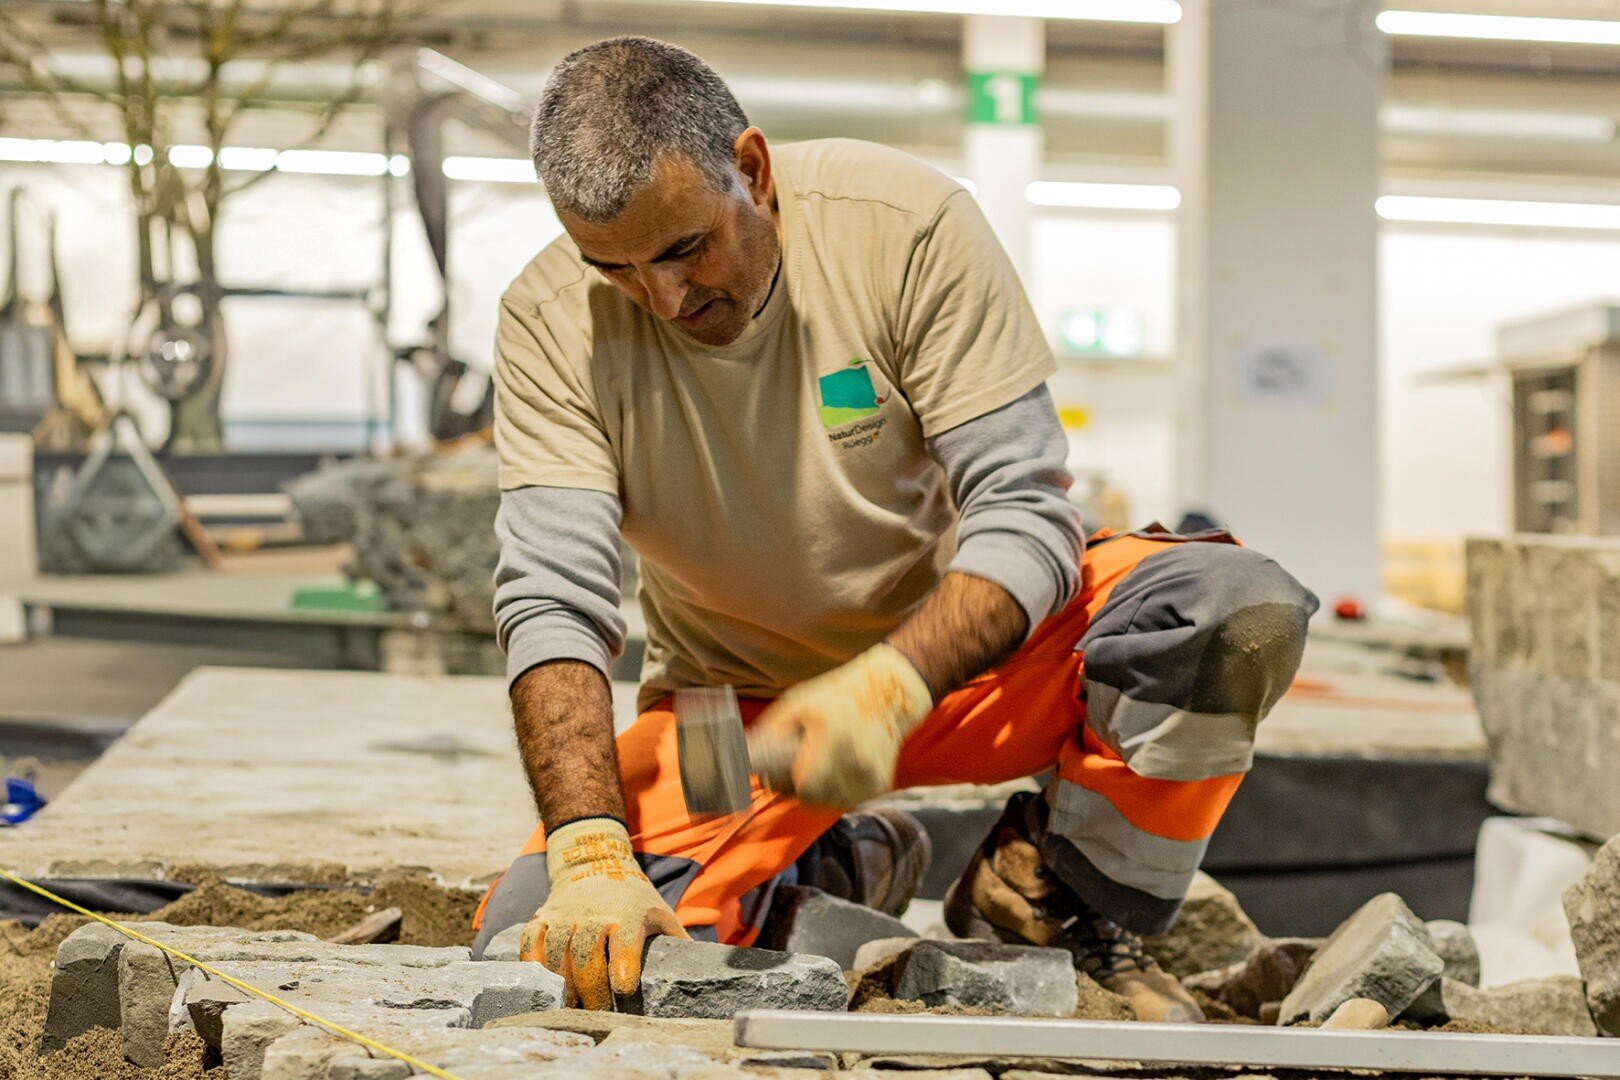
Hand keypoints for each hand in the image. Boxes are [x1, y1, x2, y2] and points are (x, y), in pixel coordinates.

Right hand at [519, 817, 688, 1008]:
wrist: (596, 861)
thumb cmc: (634, 897)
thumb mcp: (661, 914)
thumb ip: (678, 943)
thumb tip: (704, 977)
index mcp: (626, 915)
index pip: (624, 942)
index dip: (623, 967)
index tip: (624, 992)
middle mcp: (593, 915)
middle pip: (586, 956)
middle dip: (591, 990)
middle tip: (596, 1013)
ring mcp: (565, 915)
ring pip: (557, 953)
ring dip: (562, 985)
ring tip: (570, 1008)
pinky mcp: (544, 917)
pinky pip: (532, 942)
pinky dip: (532, 965)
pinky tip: (541, 986)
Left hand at [747, 643, 933, 809]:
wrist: (889, 694)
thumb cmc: (836, 696)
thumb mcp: (797, 703)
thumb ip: (771, 732)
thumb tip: (744, 759)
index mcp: (833, 738)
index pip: (805, 787)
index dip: (786, 786)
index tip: (777, 777)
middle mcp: (856, 760)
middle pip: (814, 800)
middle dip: (798, 790)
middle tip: (794, 770)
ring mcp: (870, 775)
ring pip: (829, 803)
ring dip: (817, 792)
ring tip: (818, 765)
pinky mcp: (879, 785)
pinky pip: (846, 799)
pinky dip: (836, 790)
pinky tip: (836, 769)